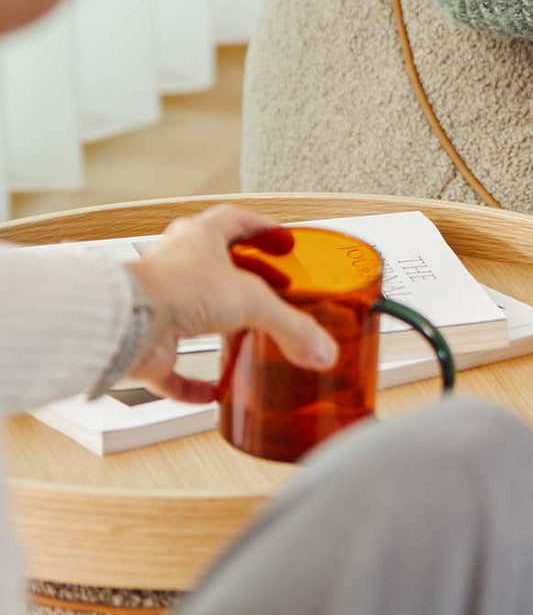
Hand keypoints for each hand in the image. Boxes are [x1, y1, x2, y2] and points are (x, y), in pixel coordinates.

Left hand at [126, 205, 337, 402]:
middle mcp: (178, 265)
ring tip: (249, 336)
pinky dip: (194, 382)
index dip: (263, 229)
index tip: (282, 240)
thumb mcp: (253, 300)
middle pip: (217, 264)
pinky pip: (174, 365)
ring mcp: (161, 304)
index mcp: (201, 237)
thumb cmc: (176, 289)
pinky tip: (213, 393)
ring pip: (194, 310)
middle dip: (247, 275)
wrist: (128, 322)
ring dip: (220, 323)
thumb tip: (322, 348)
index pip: (236, 221)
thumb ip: (292, 326)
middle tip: (274, 285)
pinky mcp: (149, 343)